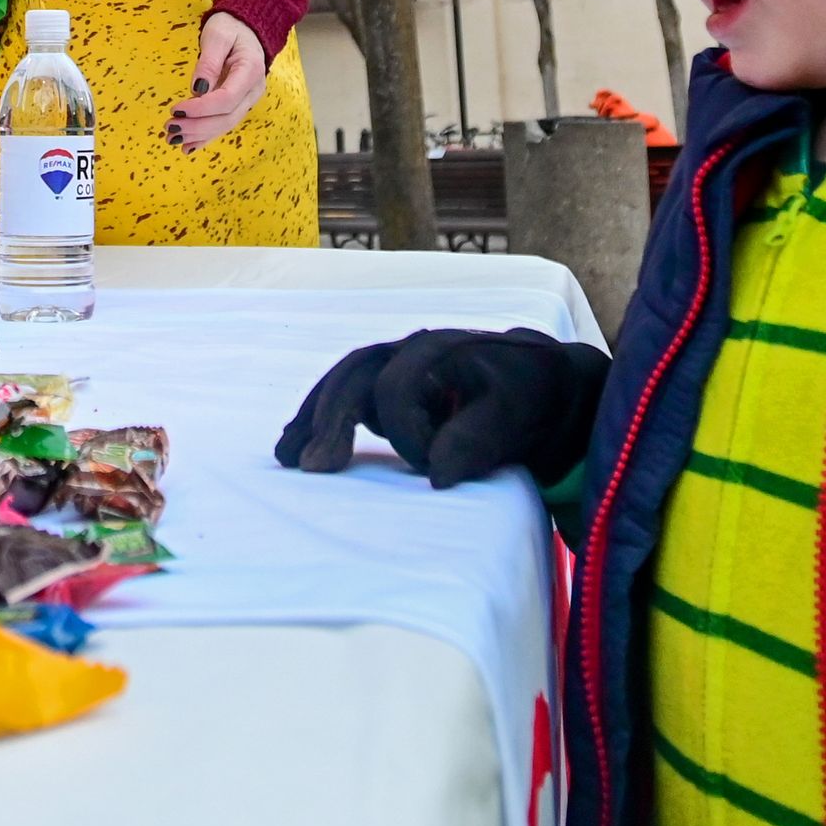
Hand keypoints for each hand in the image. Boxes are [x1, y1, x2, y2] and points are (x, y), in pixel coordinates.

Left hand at [169, 12, 267, 147]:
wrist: (247, 29)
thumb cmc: (231, 28)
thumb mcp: (217, 36)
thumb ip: (208, 62)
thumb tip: (197, 89)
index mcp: (250, 71)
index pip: (226, 99)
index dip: (201, 109)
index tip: (176, 109)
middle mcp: (253, 90)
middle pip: (226, 118)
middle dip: (197, 126)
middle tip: (169, 127)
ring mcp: (247, 99)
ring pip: (225, 125)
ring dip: (198, 135)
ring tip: (172, 138)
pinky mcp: (238, 104)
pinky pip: (223, 124)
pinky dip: (205, 137)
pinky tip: (188, 146)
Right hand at [275, 327, 608, 489]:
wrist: (538, 383)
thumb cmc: (526, 398)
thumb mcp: (513, 417)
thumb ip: (476, 439)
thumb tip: (435, 475)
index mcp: (438, 350)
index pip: (398, 388)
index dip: (406, 433)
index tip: (427, 472)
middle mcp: (410, 350)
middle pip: (356, 374)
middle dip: (331, 419)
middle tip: (312, 468)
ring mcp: (395, 364)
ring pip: (343, 381)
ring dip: (314, 416)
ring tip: (287, 454)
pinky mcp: (388, 384)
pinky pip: (346, 394)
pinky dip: (321, 415)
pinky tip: (298, 441)